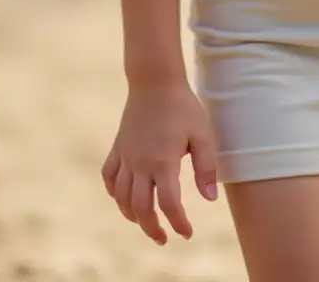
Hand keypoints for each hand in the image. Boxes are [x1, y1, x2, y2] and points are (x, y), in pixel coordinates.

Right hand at [101, 80, 217, 243]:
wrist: (155, 80)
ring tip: (146, 222)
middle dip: (152, 228)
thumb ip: (206, 168)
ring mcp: (126, 155)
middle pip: (141, 208)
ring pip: (121, 197)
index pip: (168, 205)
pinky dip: (114, 193)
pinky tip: (123, 198)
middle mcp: (140, 163)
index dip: (178, 223)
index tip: (186, 233)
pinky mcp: (118, 147)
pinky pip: (108, 177)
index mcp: (163, 161)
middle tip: (164, 238)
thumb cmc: (183, 106)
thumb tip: (209, 200)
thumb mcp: (202, 134)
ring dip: (132, 215)